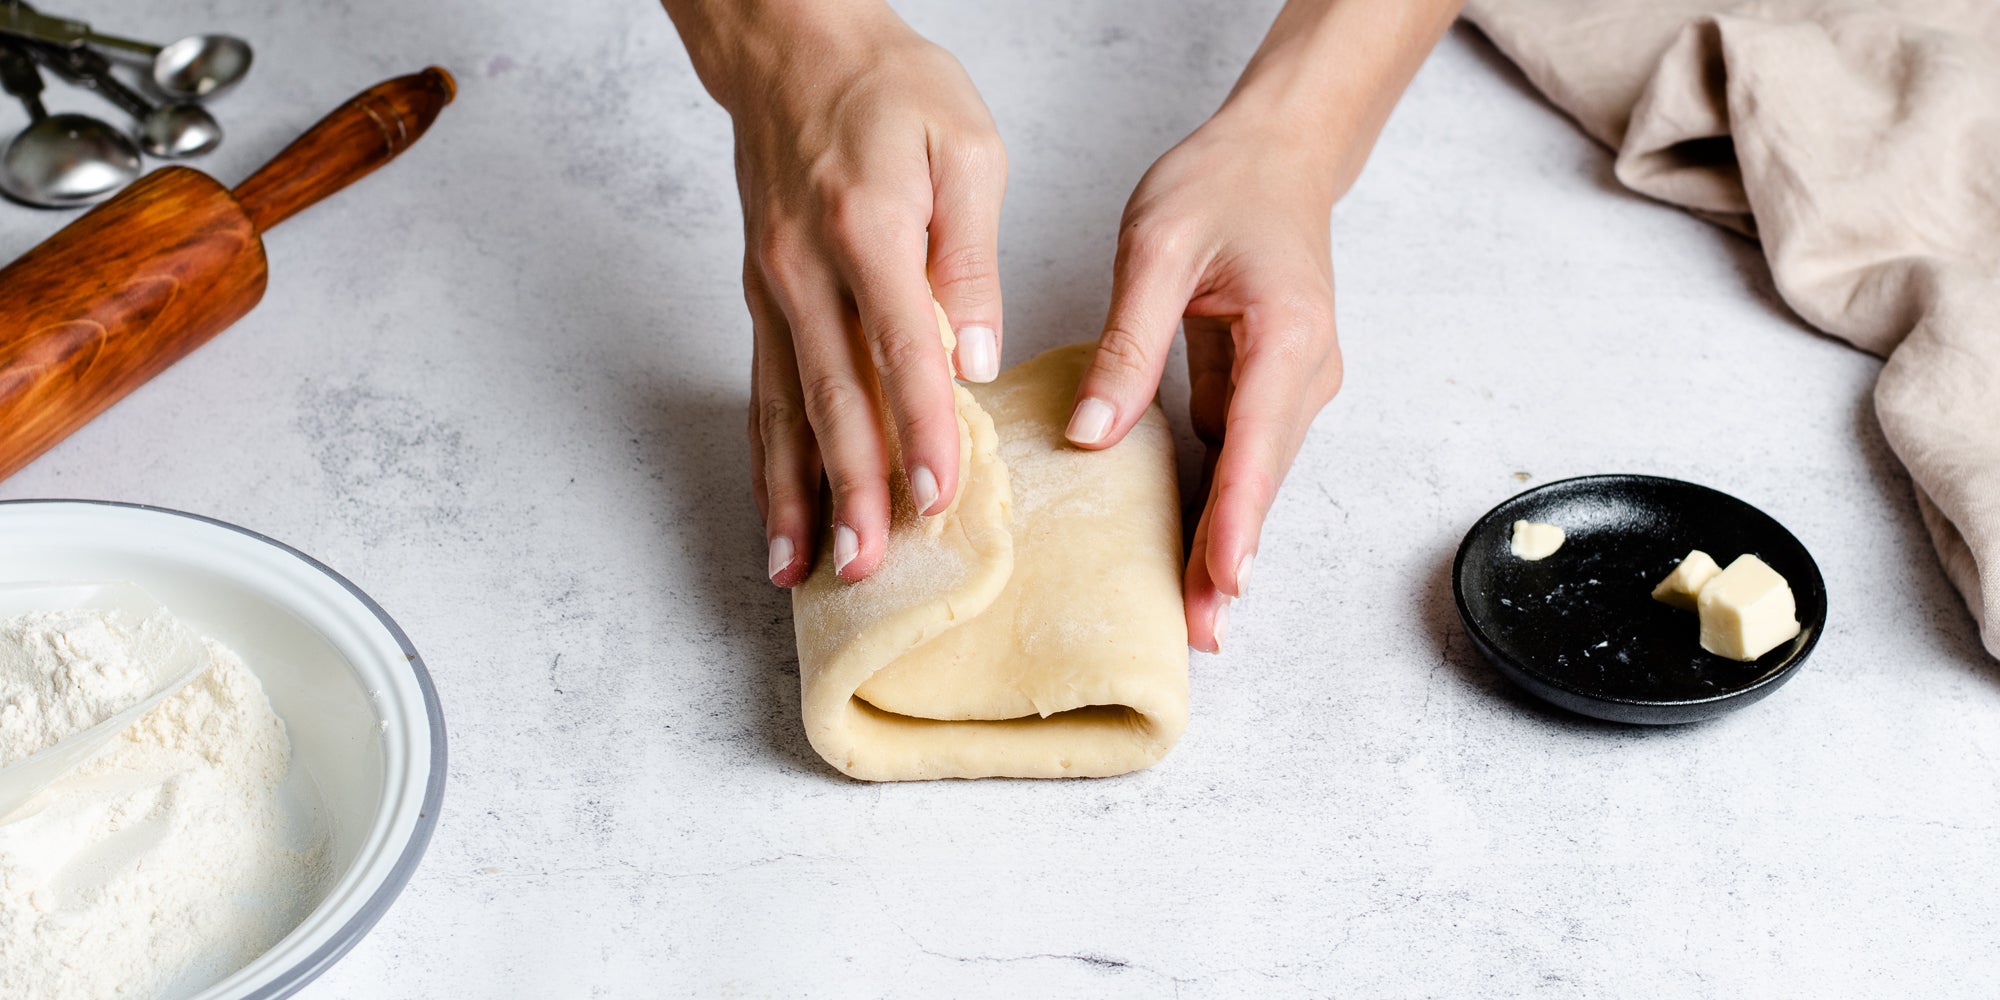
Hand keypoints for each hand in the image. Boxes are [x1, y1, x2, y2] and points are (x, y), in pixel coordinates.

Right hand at [687, 6, 1005, 585]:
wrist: (792, 46)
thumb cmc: (889, 88)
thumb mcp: (965, 145)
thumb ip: (972, 257)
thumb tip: (977, 357)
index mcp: (868, 227)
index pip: (900, 346)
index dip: (923, 426)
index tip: (941, 494)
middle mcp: (806, 268)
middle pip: (832, 395)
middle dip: (852, 488)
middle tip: (869, 564)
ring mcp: (772, 290)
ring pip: (783, 409)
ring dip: (797, 495)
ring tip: (807, 570)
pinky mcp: (760, 301)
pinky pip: (761, 395)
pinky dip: (766, 464)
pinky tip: (777, 519)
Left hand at [1067, 112, 1343, 652]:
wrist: (1280, 153)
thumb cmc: (1221, 185)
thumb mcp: (1158, 246)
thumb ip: (1130, 340)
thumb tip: (1092, 434)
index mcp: (1286, 334)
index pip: (1257, 441)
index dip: (1239, 516)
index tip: (1225, 580)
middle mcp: (1305, 371)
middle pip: (1263, 478)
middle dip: (1232, 555)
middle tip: (1198, 632)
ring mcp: (1294, 384)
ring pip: (1257, 475)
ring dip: (1227, 541)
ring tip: (1195, 614)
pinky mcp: (1270, 388)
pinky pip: (1243, 456)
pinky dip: (1220, 504)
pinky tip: (1187, 553)